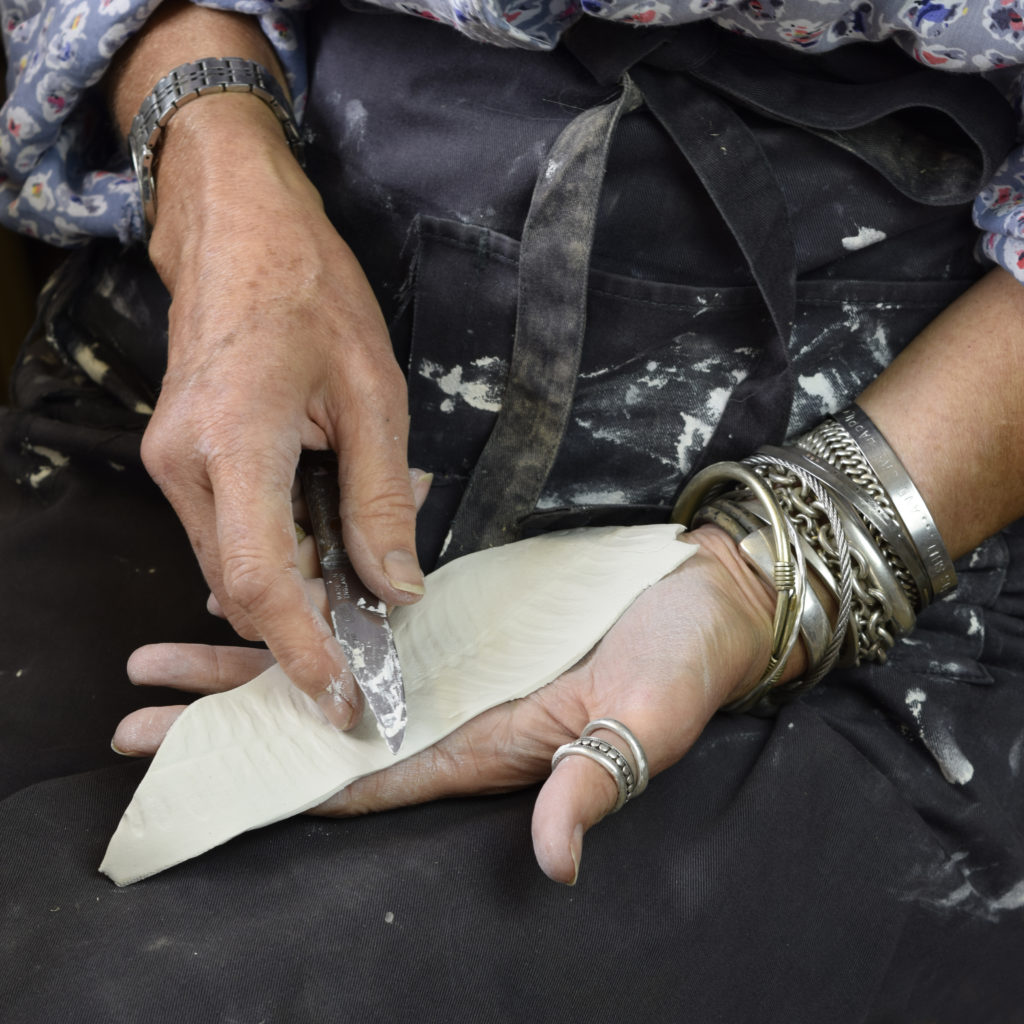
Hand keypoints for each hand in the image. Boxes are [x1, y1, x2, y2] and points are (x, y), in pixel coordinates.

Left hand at [117, 527, 784, 883]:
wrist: (705, 589)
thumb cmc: (683, 656)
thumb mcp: (644, 718)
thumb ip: (592, 782)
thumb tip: (554, 860)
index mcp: (485, 746)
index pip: (361, 777)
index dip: (274, 781)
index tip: (190, 773)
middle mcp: (453, 713)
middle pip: (320, 730)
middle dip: (230, 725)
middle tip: (133, 720)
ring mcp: (453, 663)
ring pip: (331, 673)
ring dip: (250, 667)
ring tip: (168, 660)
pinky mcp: (462, 617)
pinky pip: (369, 625)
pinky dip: (311, 618)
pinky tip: (265, 607)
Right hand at [139, 94, 425, 726]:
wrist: (238, 230)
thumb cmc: (313, 294)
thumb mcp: (375, 394)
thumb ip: (380, 498)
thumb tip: (394, 587)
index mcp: (237, 443)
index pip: (260, 580)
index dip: (301, 650)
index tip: (340, 698)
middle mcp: (185, 465)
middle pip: (240, 584)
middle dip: (302, 625)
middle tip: (369, 638)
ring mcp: (171, 462)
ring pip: (230, 564)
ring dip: (291, 588)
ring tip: (354, 584)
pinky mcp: (178, 457)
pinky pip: (223, 532)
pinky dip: (272, 552)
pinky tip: (319, 536)